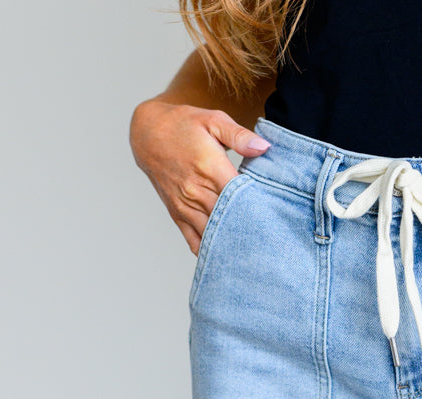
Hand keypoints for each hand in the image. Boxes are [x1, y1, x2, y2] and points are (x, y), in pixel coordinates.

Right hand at [129, 101, 269, 254]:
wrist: (146, 133)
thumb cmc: (183, 124)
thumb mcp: (212, 120)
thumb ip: (239, 135)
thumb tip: (264, 147)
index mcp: (210, 169)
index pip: (241, 197)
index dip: (259, 206)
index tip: (274, 212)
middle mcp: (197, 192)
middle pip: (230, 220)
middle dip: (251, 229)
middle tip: (271, 238)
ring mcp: (186, 206)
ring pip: (214, 235)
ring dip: (232, 243)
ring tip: (254, 252)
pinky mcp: (178, 215)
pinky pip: (194, 241)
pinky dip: (210, 251)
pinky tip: (226, 256)